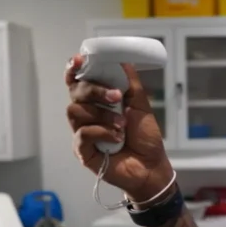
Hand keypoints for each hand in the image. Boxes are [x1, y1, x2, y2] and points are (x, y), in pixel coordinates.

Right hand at [66, 54, 172, 202]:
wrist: (151, 165)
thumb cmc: (145, 136)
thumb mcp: (141, 105)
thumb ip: (130, 83)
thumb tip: (122, 60)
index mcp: (97, 101)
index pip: (78, 81)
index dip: (74, 69)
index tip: (78, 60)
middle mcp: (86, 114)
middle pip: (75, 92)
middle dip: (95, 90)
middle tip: (117, 97)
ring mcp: (82, 132)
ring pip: (76, 111)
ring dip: (102, 115)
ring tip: (122, 125)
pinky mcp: (82, 151)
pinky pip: (82, 134)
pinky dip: (101, 132)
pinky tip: (116, 137)